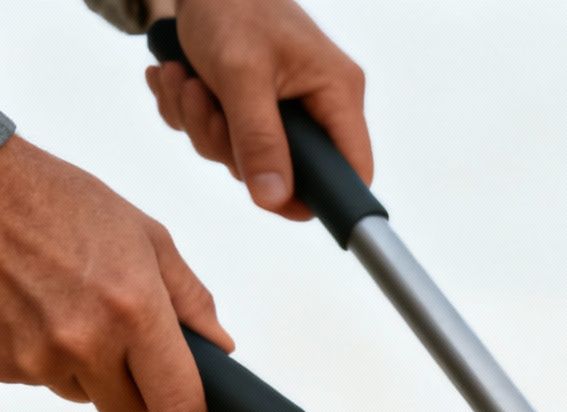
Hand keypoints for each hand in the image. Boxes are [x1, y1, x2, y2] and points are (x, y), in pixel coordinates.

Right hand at [0, 139, 231, 411]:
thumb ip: (190, 300)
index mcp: (134, 312)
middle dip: (137, 388)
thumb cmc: (60, 203)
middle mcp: (84, 342)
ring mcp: (34, 356)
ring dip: (87, 369)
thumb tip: (219, 348)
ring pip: (83, 395)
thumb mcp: (146, 238)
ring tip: (73, 308)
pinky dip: (45, 356)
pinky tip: (38, 309)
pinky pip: (38, 380)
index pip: (177, 408)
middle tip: (127, 341)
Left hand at [143, 0, 370, 218]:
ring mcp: (285, 108)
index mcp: (337, 96)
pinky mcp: (252, 105)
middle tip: (203, 101)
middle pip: (285, 171)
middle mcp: (319, 106)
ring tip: (182, 78)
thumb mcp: (241, 75)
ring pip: (243, 156)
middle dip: (227, 144)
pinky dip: (190, 112)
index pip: (352, 170)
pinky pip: (221, 136)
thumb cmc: (232, 7)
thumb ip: (258, 140)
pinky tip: (178, 77)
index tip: (268, 195)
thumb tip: (275, 201)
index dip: (318, 195)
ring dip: (199, 122)